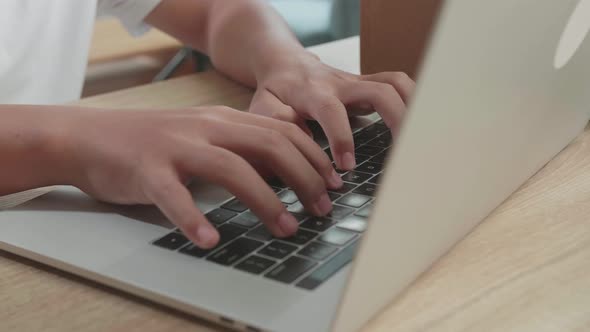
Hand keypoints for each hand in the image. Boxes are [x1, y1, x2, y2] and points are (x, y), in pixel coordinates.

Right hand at [60, 106, 341, 247]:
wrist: (89, 137)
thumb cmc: (152, 143)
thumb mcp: (204, 136)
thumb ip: (240, 149)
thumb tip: (284, 173)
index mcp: (223, 119)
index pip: (282, 131)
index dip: (314, 158)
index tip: (333, 184)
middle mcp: (206, 127)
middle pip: (268, 145)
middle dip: (304, 178)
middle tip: (321, 209)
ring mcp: (176, 146)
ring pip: (231, 168)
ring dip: (265, 200)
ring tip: (287, 228)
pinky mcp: (147, 169)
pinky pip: (174, 194)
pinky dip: (194, 218)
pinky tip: (210, 239)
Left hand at [249, 51, 415, 170]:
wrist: (285, 62)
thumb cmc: (274, 90)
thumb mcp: (262, 106)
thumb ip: (275, 123)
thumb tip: (293, 148)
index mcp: (312, 91)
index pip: (332, 110)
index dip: (341, 137)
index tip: (346, 165)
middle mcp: (341, 83)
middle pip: (379, 91)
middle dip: (395, 121)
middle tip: (401, 154)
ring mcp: (358, 82)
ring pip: (395, 85)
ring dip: (412, 109)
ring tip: (419, 141)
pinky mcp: (368, 85)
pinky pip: (397, 85)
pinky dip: (412, 101)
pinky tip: (417, 125)